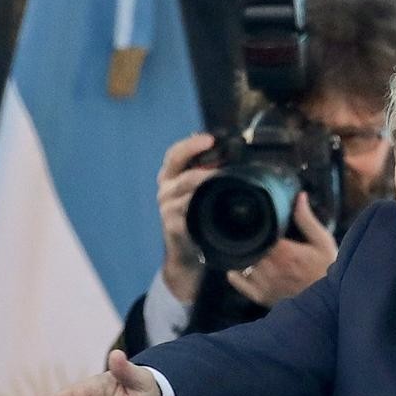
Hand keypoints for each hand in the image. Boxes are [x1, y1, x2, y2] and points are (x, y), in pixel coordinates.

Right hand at [157, 134, 216, 302]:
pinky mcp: (172, 225)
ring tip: (223, 176)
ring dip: (205, 179)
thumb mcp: (199, 195)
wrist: (187, 256)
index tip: (209, 139)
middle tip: (216, 151)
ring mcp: (167, 208)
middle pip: (178, 167)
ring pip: (185, 186)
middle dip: (197, 157)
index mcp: (171, 178)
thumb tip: (229, 156)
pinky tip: (214, 202)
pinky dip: (201, 204)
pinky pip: (187, 210)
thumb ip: (208, 177)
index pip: (175, 154)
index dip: (190, 144)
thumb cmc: (197, 221)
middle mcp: (165, 190)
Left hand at [227, 192, 337, 306]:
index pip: (259, 234)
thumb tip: (300, 197)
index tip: (257, 221)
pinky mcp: (262, 297)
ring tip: (249, 249)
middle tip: (253, 234)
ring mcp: (265, 283)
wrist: (329, 303)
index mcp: (284, 252)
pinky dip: (236, 275)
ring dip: (245, 256)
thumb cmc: (327, 271)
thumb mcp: (322, 241)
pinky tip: (237, 269)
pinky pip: (241, 284)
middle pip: (250, 248)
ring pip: (243, 263)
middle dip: (251, 240)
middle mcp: (271, 268)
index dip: (256, 226)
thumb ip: (307, 219)